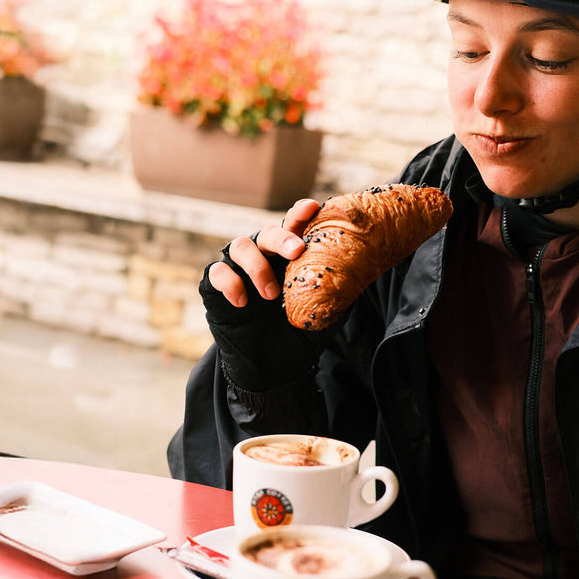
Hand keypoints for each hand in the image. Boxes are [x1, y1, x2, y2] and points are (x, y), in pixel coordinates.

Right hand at [201, 199, 333, 390]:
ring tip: (271, 295)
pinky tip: (242, 302)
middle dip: (282, 237)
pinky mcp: (216, 288)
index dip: (301, 215)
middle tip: (297, 251)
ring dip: (257, 266)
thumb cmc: (298, 337)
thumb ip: (336, 292)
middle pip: (267, 233)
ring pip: (240, 246)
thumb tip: (361, 272)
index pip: (295, 228)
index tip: (313, 207)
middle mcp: (264, 257)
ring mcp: (238, 270)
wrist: (270, 371)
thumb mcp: (323, 314)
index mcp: (289, 258)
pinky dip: (230, 282)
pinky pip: (217, 272)